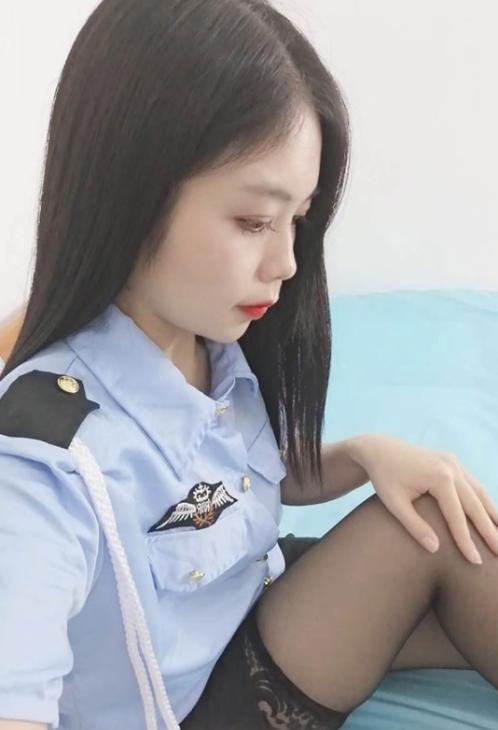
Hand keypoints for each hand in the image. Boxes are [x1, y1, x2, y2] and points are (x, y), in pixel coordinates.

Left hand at [350, 434, 497, 563]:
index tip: (476, 562)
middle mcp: (451, 467)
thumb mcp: (394, 503)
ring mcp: (454, 462)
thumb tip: (435, 549)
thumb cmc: (383, 478)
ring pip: (480, 493)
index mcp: (438, 477)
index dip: (466, 541)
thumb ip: (414, 526)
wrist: (379, 449)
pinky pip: (473, 484)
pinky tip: (491, 517)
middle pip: (475, 505)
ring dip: (493, 515)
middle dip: (489, 531)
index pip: (456, 516)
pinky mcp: (452, 461)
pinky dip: (483, 501)